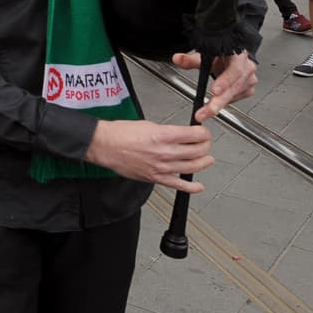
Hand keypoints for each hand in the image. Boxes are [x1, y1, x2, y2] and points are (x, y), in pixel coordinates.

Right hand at [84, 119, 213, 192]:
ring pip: (192, 167)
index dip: (203, 133)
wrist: (104, 145)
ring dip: (203, 163)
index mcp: (162, 135)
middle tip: (205, 144)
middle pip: (197, 151)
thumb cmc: (120, 133)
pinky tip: (198, 186)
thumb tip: (181, 134)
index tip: (203, 132)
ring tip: (207, 159)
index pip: (194, 135)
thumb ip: (167, 131)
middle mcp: (164, 152)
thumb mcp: (147, 124)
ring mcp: (160, 167)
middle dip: (205, 146)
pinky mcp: (155, 178)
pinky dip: (191, 187)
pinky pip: (177, 185)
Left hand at [172, 50, 257, 122]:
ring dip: (219, 104)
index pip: (234, 69)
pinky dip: (225, 101)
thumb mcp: (207, 54)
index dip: (225, 81)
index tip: (214, 91)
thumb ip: (191, 59)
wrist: (236, 57)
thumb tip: (178, 59)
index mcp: (237, 56)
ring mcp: (249, 79)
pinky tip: (217, 101)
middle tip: (205, 112)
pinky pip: (236, 98)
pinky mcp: (249, 89)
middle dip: (218, 101)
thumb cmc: (222, 55)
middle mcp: (246, 68)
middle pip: (233, 87)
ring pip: (234, 95)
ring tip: (205, 112)